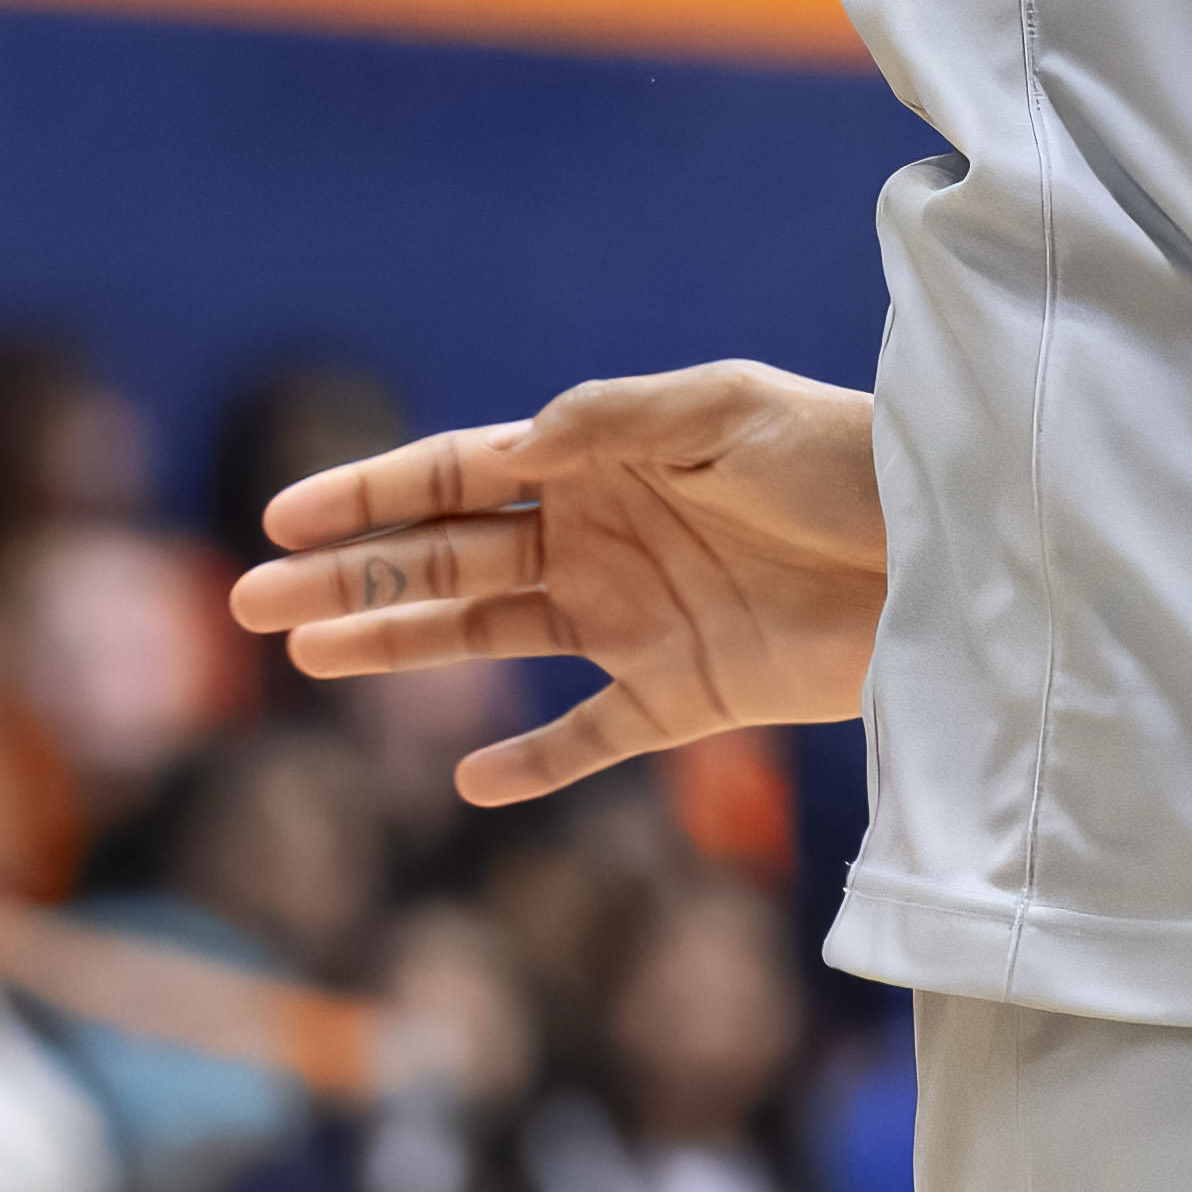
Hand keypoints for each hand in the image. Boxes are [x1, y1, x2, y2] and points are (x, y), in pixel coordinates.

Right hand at [227, 362, 886, 803]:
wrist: (944, 550)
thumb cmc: (843, 459)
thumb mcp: (730, 411)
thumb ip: (617, 420)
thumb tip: (516, 446)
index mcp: (605, 460)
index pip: (462, 475)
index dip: (372, 494)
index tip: (282, 514)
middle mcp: (603, 538)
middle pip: (448, 560)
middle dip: (350, 575)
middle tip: (248, 601)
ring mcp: (636, 619)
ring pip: (488, 638)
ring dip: (400, 645)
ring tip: (309, 655)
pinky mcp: (684, 694)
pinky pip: (590, 738)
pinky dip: (534, 763)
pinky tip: (474, 781)